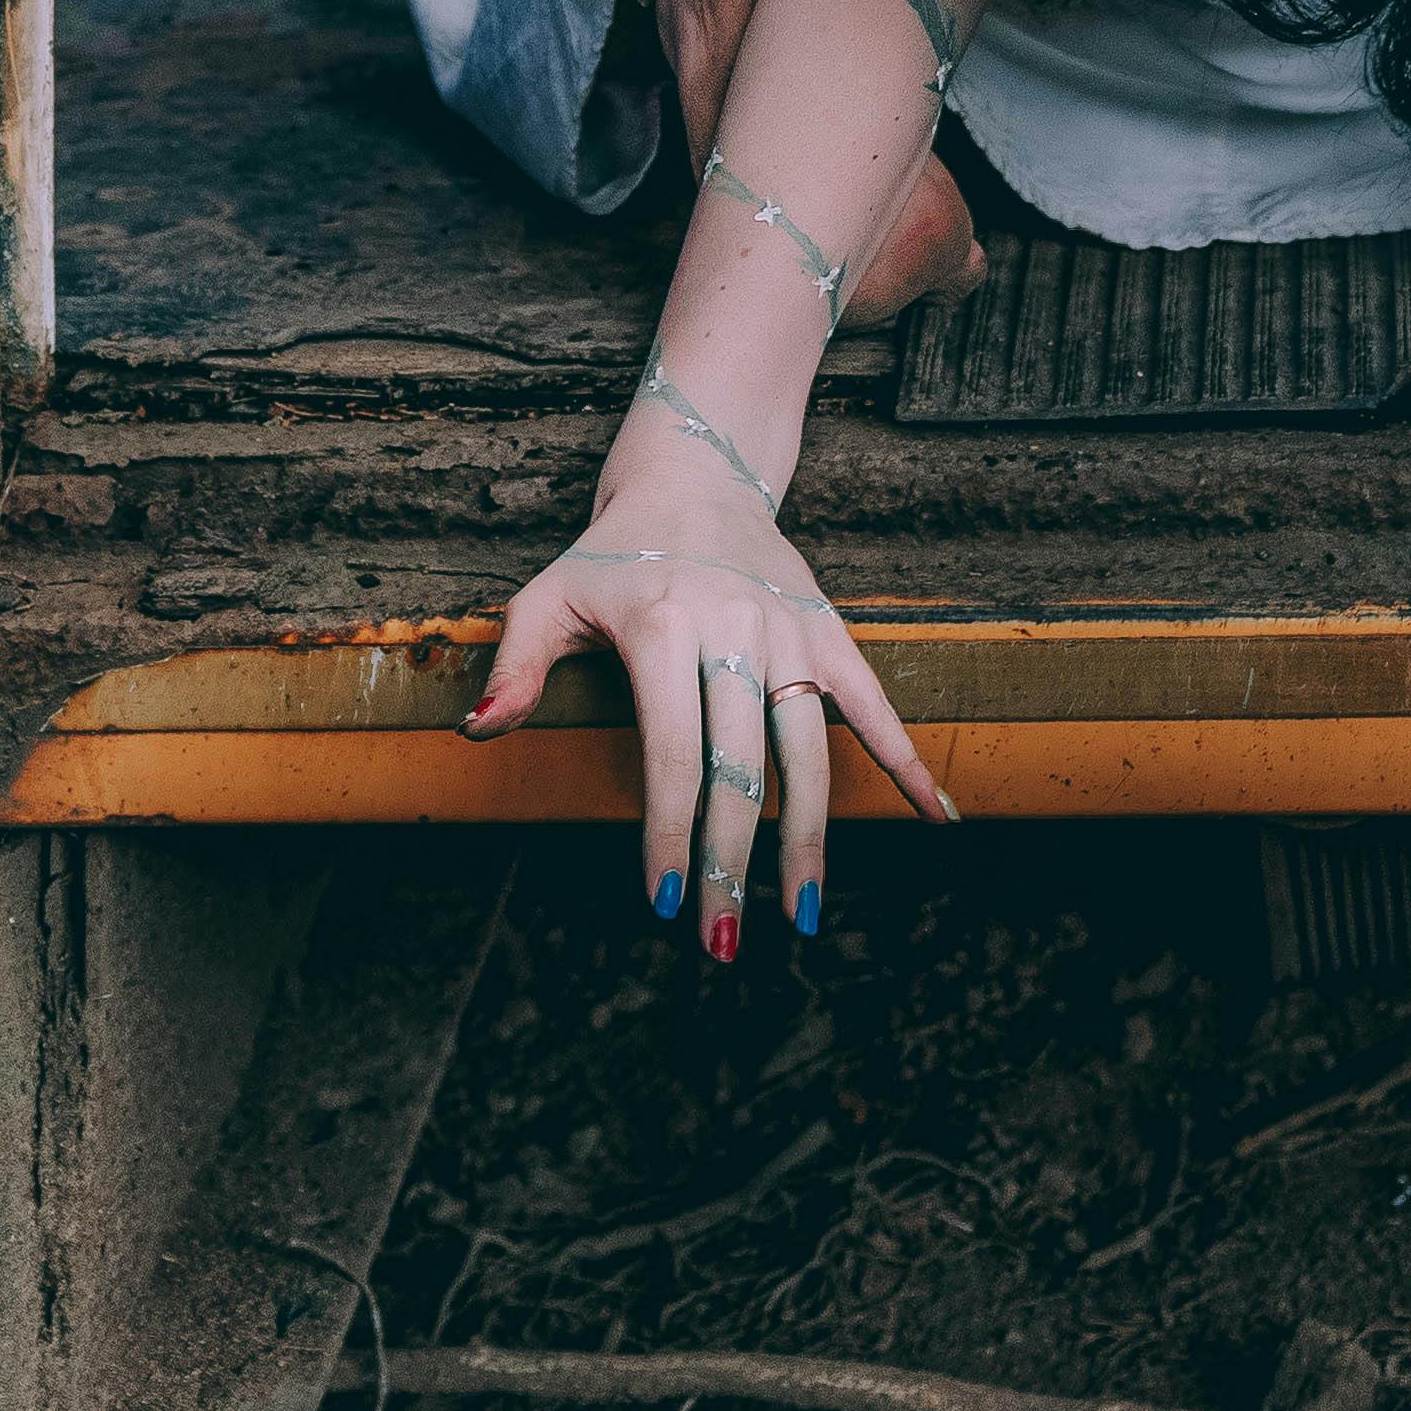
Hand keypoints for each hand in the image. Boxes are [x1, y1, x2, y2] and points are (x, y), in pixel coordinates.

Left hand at [468, 451, 950, 956]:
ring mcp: (788, 631)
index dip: (670, 830)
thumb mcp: (550, 594)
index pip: (673, 749)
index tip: (666, 901)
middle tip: (722, 939)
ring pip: (808, 748)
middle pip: (741, 763)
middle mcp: (734, 628)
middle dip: (733, 859)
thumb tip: (476, 731)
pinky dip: (906, 760)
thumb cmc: (615, 551)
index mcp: (665, 624)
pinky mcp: (826, 629)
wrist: (697, 470)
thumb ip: (516, 664)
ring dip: (808, 838)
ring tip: (801, 913)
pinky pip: (872, 702)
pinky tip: (933, 818)